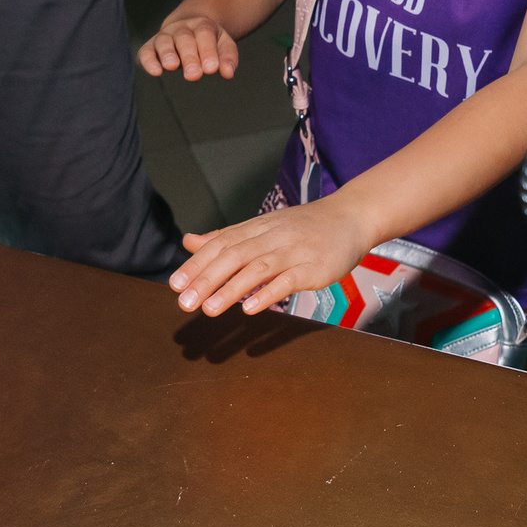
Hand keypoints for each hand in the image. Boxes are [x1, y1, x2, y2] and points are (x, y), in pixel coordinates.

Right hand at [139, 11, 238, 80]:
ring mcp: (164, 36)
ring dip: (167, 54)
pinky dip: (148, 61)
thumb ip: (227, 57)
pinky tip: (155, 72)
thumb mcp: (223, 44)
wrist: (188, 25)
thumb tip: (229, 73)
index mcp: (201, 25)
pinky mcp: (150, 47)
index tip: (211, 69)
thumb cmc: (208, 41)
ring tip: (172, 67)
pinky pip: (145, 52)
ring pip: (164, 41)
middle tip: (194, 75)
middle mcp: (181, 28)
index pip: (204, 35)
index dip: (207, 51)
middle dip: (189, 57)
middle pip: (184, 39)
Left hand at [169, 196, 370, 316]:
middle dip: (207, 279)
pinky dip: (268, 293)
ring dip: (231, 289)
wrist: (350, 217)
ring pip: (257, 268)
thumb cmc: (303, 227)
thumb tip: (189, 241)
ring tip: (210, 309)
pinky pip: (289, 280)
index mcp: (256, 228)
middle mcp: (271, 237)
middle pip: (234, 256)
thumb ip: (225, 237)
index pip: (220, 244)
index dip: (197, 264)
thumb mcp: (262, 227)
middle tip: (184, 302)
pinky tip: (250, 308)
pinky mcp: (314, 267)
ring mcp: (294, 251)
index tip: (175, 285)